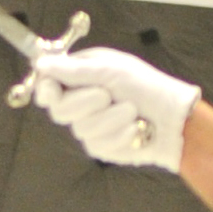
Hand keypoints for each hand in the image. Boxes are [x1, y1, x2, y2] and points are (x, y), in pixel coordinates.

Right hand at [32, 47, 200, 173]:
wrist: (172, 118)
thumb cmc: (145, 86)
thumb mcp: (111, 70)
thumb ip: (74, 71)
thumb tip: (40, 64)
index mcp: (80, 77)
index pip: (47, 86)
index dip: (47, 90)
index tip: (53, 93)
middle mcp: (80, 102)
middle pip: (59, 110)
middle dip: (86, 103)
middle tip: (108, 95)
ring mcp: (89, 127)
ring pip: (82, 129)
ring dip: (111, 119)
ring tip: (131, 111)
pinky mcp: (100, 147)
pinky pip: (98, 144)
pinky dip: (119, 135)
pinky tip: (134, 129)